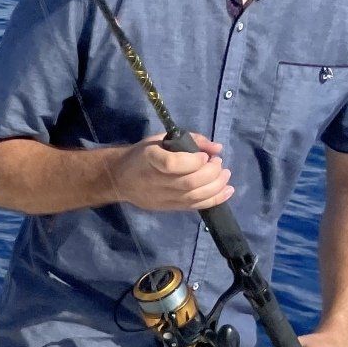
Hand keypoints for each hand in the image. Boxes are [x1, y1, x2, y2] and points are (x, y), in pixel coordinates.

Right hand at [110, 133, 233, 212]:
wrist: (120, 179)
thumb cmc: (142, 155)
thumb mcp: (161, 139)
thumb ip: (189, 139)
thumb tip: (216, 148)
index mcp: (149, 158)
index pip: (172, 164)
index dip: (193, 161)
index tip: (204, 156)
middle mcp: (155, 181)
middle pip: (188, 183)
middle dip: (211, 173)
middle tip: (219, 163)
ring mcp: (161, 198)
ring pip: (194, 196)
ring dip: (216, 186)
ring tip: (225, 175)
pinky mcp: (167, 208)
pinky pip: (194, 206)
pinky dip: (214, 199)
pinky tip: (227, 191)